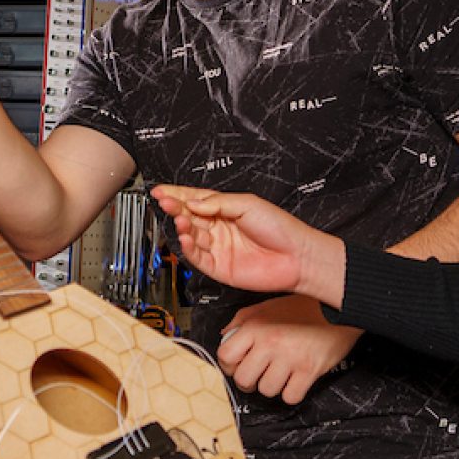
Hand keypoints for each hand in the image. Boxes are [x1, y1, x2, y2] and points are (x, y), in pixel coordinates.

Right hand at [151, 185, 345, 304]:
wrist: (297, 256)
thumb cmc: (280, 227)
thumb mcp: (247, 204)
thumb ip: (217, 202)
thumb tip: (192, 202)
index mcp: (225, 209)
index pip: (195, 199)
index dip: (177, 195)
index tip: (161, 190)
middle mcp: (219, 228)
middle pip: (189, 216)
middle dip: (175, 207)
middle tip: (165, 201)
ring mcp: (218, 247)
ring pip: (191, 236)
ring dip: (182, 226)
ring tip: (181, 218)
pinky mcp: (219, 267)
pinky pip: (197, 257)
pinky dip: (188, 247)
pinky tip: (186, 237)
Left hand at [217, 296, 361, 404]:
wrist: (339, 306)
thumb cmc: (305, 306)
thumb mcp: (267, 305)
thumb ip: (242, 320)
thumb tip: (225, 337)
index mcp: (256, 326)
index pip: (225, 355)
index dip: (228, 364)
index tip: (236, 364)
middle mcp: (270, 342)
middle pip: (243, 379)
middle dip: (247, 380)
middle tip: (256, 374)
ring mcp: (290, 358)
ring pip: (266, 390)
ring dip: (271, 386)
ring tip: (278, 374)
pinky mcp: (309, 370)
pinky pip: (290, 397)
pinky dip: (290, 393)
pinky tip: (293, 380)